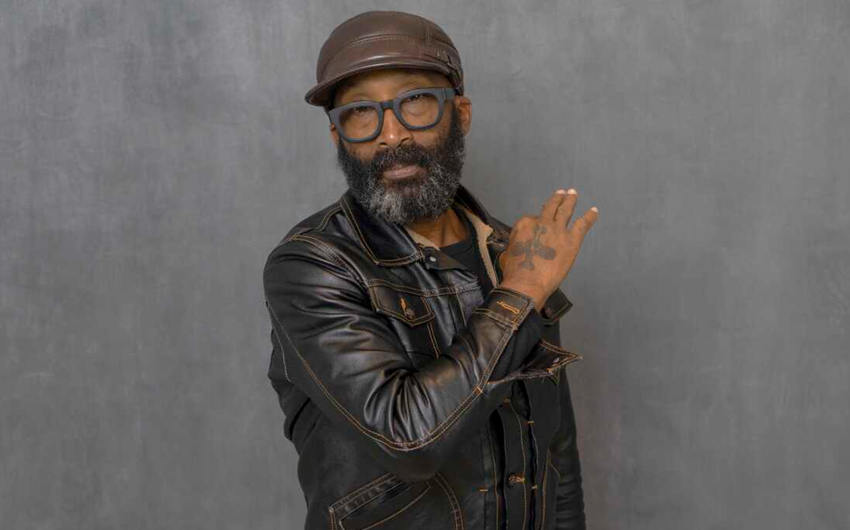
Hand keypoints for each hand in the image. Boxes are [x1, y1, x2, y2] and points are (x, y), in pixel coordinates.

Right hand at [498, 189, 597, 309]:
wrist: (527, 284)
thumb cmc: (514, 273)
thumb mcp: (507, 254)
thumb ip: (516, 245)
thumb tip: (517, 247)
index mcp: (524, 224)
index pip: (531, 218)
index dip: (535, 222)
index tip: (537, 225)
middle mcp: (541, 222)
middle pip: (550, 207)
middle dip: (556, 199)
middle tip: (561, 192)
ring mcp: (557, 229)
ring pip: (565, 209)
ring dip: (570, 200)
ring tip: (573, 193)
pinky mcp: (571, 240)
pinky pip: (582, 224)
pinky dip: (589, 217)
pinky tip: (594, 211)